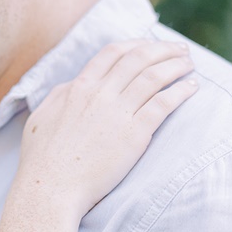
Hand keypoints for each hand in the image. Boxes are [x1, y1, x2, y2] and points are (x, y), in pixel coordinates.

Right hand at [19, 40, 197, 218]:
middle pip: (138, 59)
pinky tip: (190, 89)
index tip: (149, 45)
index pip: (113, 53)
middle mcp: (100, 94)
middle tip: (179, 50)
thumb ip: (60, 96)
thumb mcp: (42, 116)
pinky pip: (163, 104)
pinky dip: (180, 92)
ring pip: (154, 77)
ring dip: (176, 66)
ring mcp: (118, 113)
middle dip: (162, 49)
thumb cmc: (41, 158)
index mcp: (78, 88)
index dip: (136, 44)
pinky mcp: (134, 134)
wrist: (50, 187)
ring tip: (189, 66)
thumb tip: (74, 84)